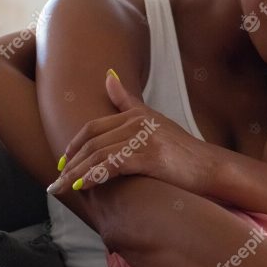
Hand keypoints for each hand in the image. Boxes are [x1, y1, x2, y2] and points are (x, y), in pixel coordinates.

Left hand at [47, 71, 223, 194]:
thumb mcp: (155, 121)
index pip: (94, 127)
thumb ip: (129, 102)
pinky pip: (113, 165)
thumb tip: (108, 76)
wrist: (211, 167)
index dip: (74, 145)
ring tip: (61, 190)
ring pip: (99, 154)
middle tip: (55, 183)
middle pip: (92, 142)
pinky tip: (84, 187)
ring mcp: (145, 137)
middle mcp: (139, 122)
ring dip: (75, 174)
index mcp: (137, 114)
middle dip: (70, 164)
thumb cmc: (184, 151)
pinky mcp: (150, 155)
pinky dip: (94, 176)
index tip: (63, 163)